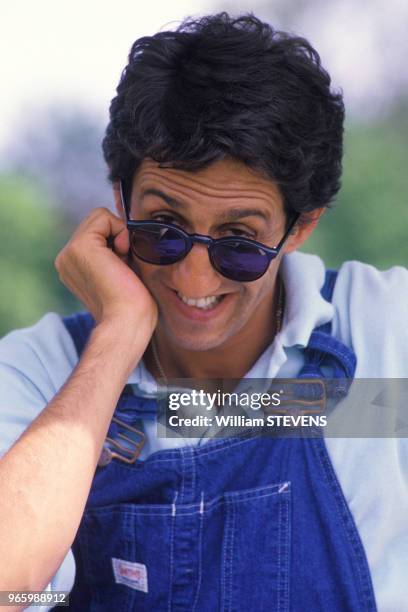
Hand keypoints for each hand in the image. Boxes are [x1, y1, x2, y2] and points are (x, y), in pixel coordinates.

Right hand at [55, 207, 157, 334]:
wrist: (128, 321)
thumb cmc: (132, 304)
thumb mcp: (121, 270)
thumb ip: (115, 251)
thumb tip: (125, 229)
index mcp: (74, 265)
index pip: (95, 232)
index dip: (117, 241)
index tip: (123, 266)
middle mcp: (66, 258)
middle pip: (96, 221)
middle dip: (117, 236)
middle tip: (124, 264)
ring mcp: (69, 252)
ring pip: (99, 217)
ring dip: (119, 234)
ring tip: (121, 262)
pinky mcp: (80, 247)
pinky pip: (103, 216)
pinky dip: (120, 230)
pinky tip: (121, 255)